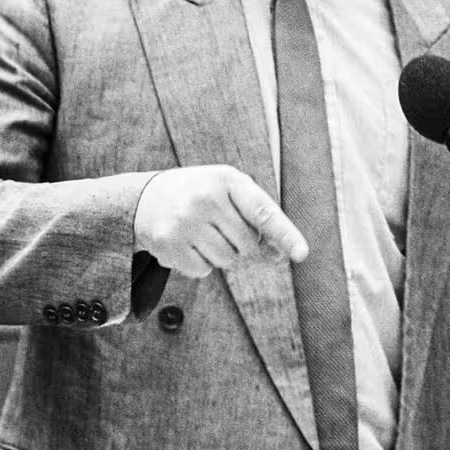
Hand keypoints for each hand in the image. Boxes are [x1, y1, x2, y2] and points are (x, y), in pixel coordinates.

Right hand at [133, 165, 308, 278]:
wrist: (146, 198)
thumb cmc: (201, 194)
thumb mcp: (230, 192)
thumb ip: (258, 218)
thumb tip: (278, 256)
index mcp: (226, 179)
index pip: (262, 210)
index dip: (285, 233)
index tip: (302, 254)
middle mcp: (205, 198)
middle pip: (248, 244)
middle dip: (244, 244)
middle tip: (224, 228)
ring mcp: (184, 222)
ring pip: (228, 260)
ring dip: (223, 255)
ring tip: (204, 233)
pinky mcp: (168, 244)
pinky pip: (204, 271)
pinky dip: (201, 263)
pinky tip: (187, 243)